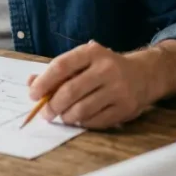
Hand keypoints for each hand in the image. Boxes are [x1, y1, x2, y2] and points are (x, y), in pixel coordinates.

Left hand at [27, 40, 155, 129]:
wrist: (144, 74)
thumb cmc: (104, 67)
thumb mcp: (84, 60)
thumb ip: (58, 70)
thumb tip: (32, 83)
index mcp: (92, 53)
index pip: (61, 66)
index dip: (43, 82)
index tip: (33, 94)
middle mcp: (106, 69)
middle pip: (70, 91)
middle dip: (52, 105)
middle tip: (46, 112)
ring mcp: (118, 89)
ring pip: (81, 110)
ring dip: (66, 116)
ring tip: (63, 115)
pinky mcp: (125, 108)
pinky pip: (94, 121)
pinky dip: (82, 123)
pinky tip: (80, 118)